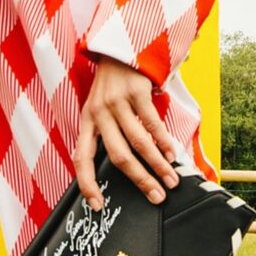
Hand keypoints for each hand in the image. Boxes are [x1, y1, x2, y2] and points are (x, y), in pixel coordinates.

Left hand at [77, 56, 180, 207]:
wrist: (118, 49)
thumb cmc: (110, 87)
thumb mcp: (99, 109)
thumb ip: (106, 134)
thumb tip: (125, 167)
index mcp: (86, 122)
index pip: (82, 159)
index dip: (87, 184)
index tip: (97, 206)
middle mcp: (99, 114)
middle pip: (118, 156)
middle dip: (140, 180)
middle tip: (156, 198)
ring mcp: (117, 102)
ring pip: (139, 142)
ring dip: (158, 165)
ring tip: (171, 180)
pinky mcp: (136, 92)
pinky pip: (152, 123)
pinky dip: (164, 142)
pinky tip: (173, 154)